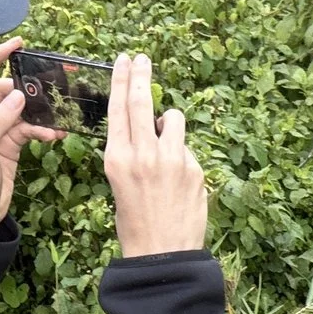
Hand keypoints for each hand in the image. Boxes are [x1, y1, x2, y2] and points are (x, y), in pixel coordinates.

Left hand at [0, 39, 60, 240]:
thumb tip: (18, 96)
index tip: (16, 44)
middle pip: (4, 93)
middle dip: (26, 88)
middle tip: (48, 86)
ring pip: (20, 112)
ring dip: (38, 113)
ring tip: (56, 115)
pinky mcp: (10, 145)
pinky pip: (29, 129)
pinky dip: (42, 130)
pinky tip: (55, 134)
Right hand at [102, 53, 205, 257]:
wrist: (163, 255)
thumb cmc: (135, 222)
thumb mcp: (119, 184)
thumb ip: (132, 153)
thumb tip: (150, 130)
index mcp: (118, 158)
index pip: (118, 108)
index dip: (122, 80)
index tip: (124, 61)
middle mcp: (143, 153)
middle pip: (142, 101)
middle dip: (141, 75)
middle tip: (142, 58)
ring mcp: (172, 159)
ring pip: (174, 119)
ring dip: (170, 123)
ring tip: (166, 140)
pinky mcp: (194, 168)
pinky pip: (187, 148)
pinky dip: (182, 155)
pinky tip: (178, 180)